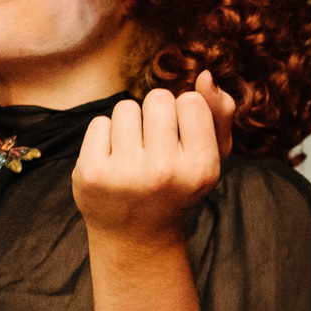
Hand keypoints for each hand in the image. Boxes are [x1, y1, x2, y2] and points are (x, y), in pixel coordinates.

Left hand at [71, 73, 236, 246]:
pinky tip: (113, 162)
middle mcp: (163, 173)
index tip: (181, 143)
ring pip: (126, 107)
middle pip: (158, 98)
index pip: (191, 101)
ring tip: (134, 155)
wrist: (135, 235)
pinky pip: (99, 123)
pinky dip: (105, 137)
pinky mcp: (91, 174)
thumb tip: (207, 75)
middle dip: (156, 116)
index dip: (185, 116)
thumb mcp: (210, 157)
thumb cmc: (177, 186)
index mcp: (201, 170)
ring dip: (130, 125)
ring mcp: (124, 175)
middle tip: (155, 149)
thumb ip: (219, 115)